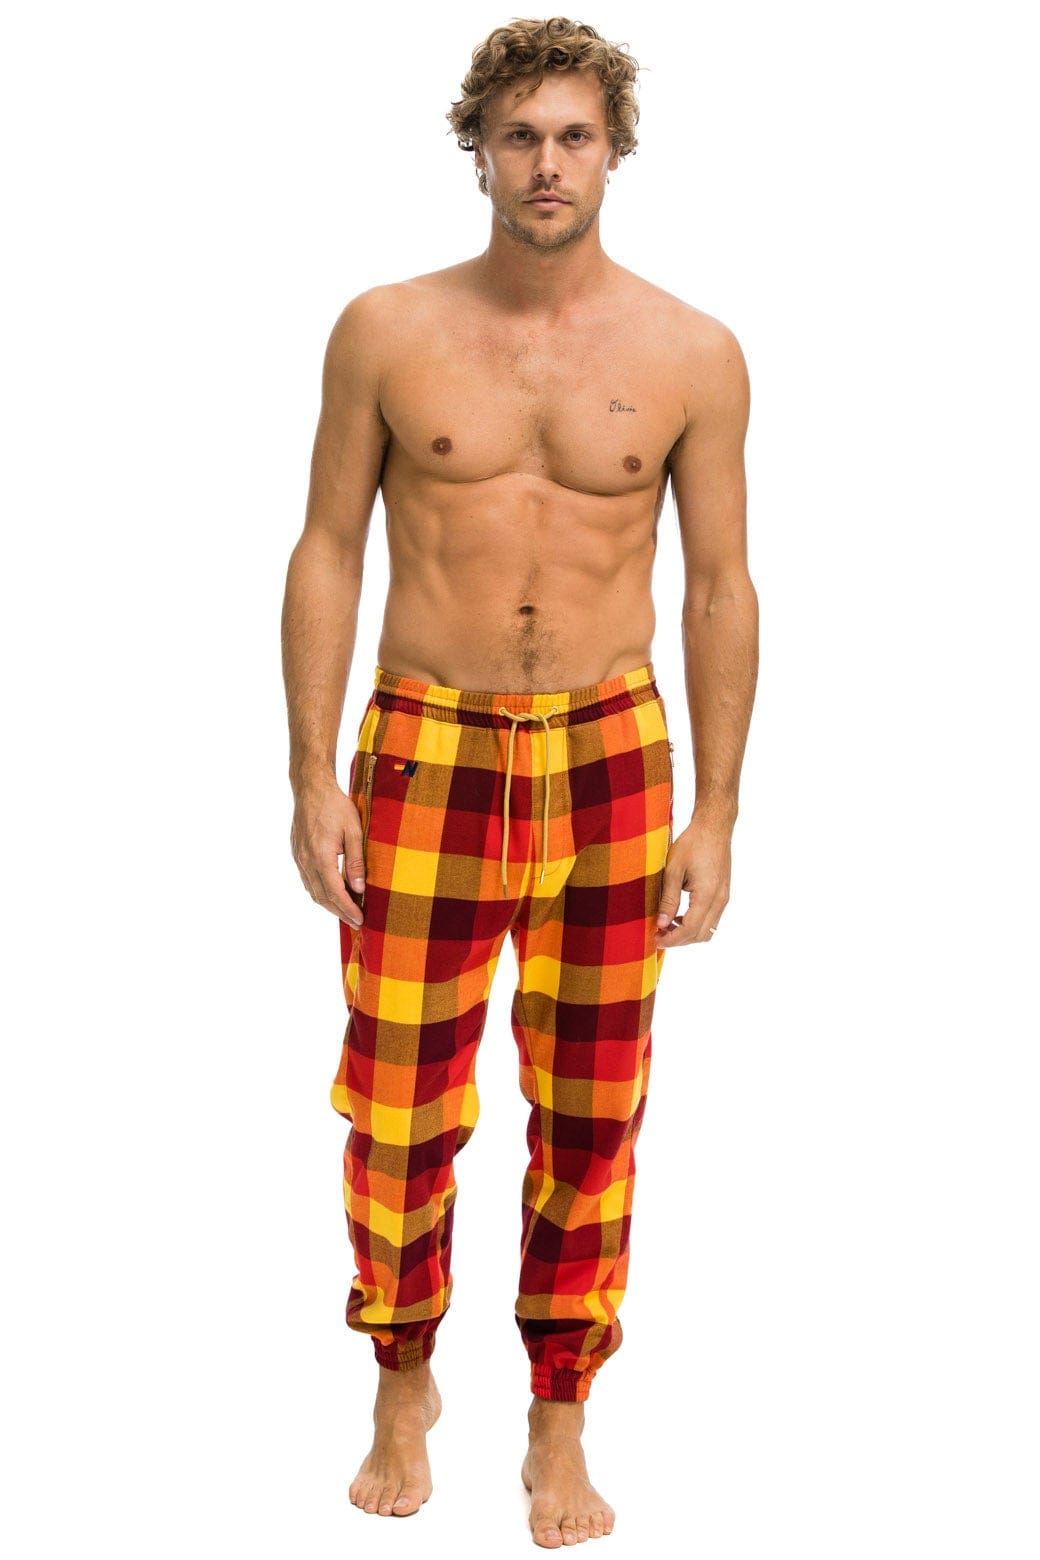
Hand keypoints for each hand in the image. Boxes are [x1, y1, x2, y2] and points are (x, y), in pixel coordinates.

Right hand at [290, 776, 365, 927]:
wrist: (311, 788)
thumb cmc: (335, 806)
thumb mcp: (353, 831)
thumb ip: (356, 861)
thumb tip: (360, 887)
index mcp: (321, 856)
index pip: (335, 892)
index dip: (348, 908)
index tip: (360, 920)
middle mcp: (306, 861)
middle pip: (322, 896)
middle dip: (339, 912)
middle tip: (355, 922)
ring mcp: (299, 858)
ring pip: (312, 890)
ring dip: (329, 904)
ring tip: (345, 912)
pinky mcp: (297, 853)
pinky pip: (307, 880)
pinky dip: (320, 891)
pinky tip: (331, 893)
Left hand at [654, 814, 731, 948]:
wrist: (714, 827)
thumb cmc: (692, 843)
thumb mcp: (673, 869)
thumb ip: (668, 899)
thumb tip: (661, 924)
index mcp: (708, 894)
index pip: (690, 929)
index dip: (672, 938)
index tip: (655, 939)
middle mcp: (720, 900)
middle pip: (701, 935)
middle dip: (680, 940)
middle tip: (658, 934)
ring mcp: (724, 897)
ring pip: (708, 930)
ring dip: (688, 933)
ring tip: (666, 926)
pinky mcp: (723, 894)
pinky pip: (711, 919)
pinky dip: (696, 924)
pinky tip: (679, 916)